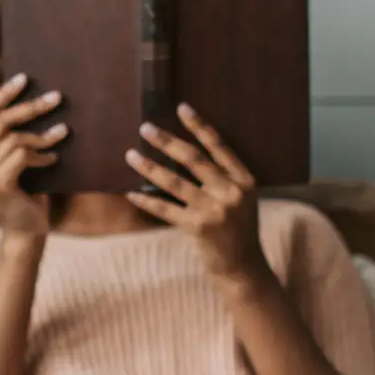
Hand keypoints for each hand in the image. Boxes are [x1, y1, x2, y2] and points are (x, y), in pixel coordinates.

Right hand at [0, 74, 65, 237]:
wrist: (26, 232)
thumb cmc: (29, 196)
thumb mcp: (22, 163)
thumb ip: (18, 140)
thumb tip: (40, 104)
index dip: (4, 93)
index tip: (25, 78)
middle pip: (1, 120)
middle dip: (31, 106)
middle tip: (56, 98)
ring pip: (14, 138)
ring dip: (43, 135)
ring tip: (63, 133)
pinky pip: (21, 156)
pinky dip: (41, 156)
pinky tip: (55, 161)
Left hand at [124, 104, 269, 287]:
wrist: (243, 267)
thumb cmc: (238, 231)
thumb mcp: (241, 200)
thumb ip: (223, 179)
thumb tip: (185, 155)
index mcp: (244, 180)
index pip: (219, 146)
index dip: (200, 126)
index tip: (181, 107)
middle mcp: (230, 192)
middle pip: (193, 159)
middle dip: (167, 141)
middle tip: (145, 128)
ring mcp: (214, 210)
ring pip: (174, 182)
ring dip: (149, 167)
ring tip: (131, 155)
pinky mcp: (198, 228)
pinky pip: (166, 209)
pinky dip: (147, 200)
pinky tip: (131, 192)